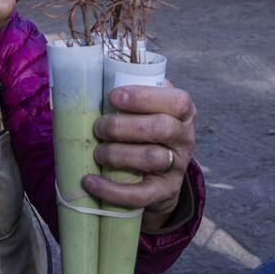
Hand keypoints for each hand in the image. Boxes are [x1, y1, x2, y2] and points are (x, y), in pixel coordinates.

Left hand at [81, 83, 196, 231]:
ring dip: (117, 154)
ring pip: (151, 158)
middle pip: (162, 128)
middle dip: (123, 126)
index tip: (114, 96)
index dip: (145, 97)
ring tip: (97, 152)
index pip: (177, 101)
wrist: (159, 176)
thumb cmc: (144, 131)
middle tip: (99, 127)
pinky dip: (111, 189)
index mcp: (183, 113)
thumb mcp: (148, 110)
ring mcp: (177, 167)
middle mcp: (185, 139)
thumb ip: (135, 95)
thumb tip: (98, 79)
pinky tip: (90, 181)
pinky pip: (140, 194)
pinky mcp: (164, 192)